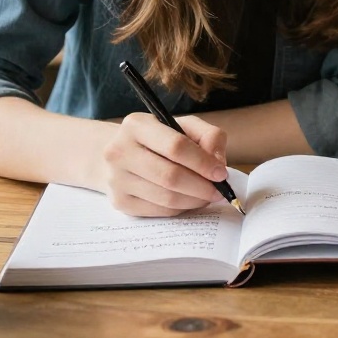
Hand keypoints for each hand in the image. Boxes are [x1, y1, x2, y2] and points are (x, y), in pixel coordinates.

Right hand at [100, 113, 229, 215]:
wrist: (118, 154)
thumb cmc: (159, 138)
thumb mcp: (184, 125)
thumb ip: (209, 136)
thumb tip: (218, 163)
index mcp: (137, 125)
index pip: (175, 146)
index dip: (202, 162)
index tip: (221, 173)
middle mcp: (120, 152)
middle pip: (170, 176)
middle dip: (201, 186)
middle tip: (219, 191)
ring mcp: (116, 179)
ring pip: (165, 197)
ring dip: (194, 200)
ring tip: (208, 196)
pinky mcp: (119, 202)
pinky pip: (158, 211)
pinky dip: (180, 209)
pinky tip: (189, 201)